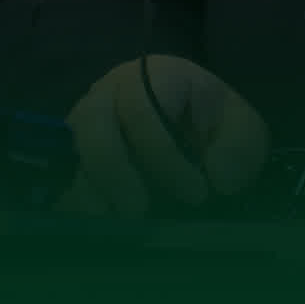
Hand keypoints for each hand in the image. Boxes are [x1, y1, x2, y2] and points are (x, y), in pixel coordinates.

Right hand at [56, 53, 271, 217]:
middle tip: (139, 210)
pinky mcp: (75, 154)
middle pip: (93, 124)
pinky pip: (62, 176)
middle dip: (114, 171)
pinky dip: (77, 203)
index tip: (197, 194)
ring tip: (118, 223)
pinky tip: (102, 227)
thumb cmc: (216, 125)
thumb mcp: (242, 128)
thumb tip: (217, 176)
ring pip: (71, 150)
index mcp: (156, 76)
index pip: (143, 109)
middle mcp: (112, 93)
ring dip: (90, 190)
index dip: (164, 156)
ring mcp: (87, 121)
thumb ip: (239, 147)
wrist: (193, 127)